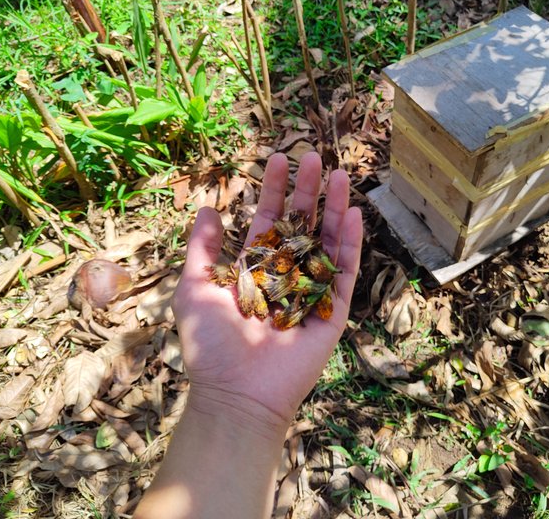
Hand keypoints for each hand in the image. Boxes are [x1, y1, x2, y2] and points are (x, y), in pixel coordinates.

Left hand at [171, 151, 362, 434]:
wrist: (236, 393)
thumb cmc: (211, 345)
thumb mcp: (196, 287)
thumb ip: (202, 249)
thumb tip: (207, 208)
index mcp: (255, 269)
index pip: (268, 220)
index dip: (273, 190)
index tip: (278, 158)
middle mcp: (285, 276)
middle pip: (301, 224)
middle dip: (307, 191)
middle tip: (312, 156)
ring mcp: (311, 292)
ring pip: (327, 242)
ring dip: (334, 208)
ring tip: (339, 174)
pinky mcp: (333, 312)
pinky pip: (344, 273)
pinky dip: (349, 244)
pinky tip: (352, 214)